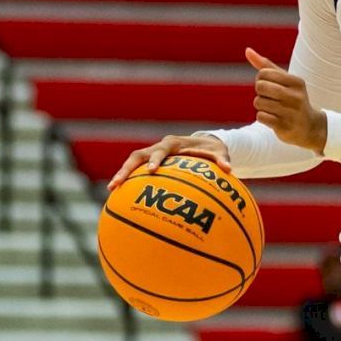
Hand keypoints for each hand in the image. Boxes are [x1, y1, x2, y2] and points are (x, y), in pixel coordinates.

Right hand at [107, 134, 231, 190]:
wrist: (203, 143)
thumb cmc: (211, 150)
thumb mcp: (219, 153)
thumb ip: (222, 159)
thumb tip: (229, 169)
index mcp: (173, 143)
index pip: (161, 150)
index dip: (155, 159)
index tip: (152, 171)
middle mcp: (159, 147)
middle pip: (138, 155)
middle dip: (127, 168)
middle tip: (117, 183)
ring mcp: (152, 154)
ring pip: (132, 162)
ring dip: (122, 174)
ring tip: (111, 190)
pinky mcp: (150, 162)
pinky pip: (136, 171)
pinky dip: (128, 181)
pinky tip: (120, 197)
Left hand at [246, 48, 327, 153]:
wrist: (309, 127)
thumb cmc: (292, 99)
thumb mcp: (284, 81)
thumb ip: (266, 65)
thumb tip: (247, 50)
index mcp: (297, 82)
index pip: (264, 73)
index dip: (260, 79)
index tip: (268, 85)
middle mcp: (296, 96)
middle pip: (260, 86)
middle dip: (260, 92)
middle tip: (268, 97)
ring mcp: (291, 112)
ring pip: (259, 102)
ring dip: (261, 105)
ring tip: (271, 108)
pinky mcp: (285, 126)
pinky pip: (261, 116)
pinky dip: (262, 117)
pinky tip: (272, 118)